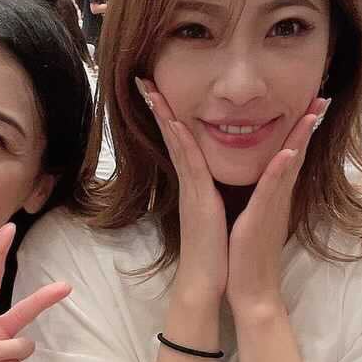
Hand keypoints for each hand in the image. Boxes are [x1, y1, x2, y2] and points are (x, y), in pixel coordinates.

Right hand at [142, 77, 227, 303]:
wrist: (208, 281)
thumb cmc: (216, 251)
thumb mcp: (215, 214)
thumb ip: (211, 195)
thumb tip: (212, 184)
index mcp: (197, 184)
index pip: (182, 142)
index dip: (171, 116)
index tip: (160, 92)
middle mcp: (190, 183)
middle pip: (173, 135)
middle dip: (159, 106)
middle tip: (145, 79)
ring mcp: (191, 190)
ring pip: (178, 144)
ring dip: (165, 115)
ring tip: (152, 89)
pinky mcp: (198, 200)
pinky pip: (190, 164)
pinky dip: (182, 142)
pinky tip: (176, 122)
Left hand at [226, 97, 327, 315]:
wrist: (251, 289)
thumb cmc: (248, 255)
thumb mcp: (256, 218)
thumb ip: (263, 198)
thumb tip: (265, 182)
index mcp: (274, 194)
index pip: (289, 154)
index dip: (299, 129)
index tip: (309, 104)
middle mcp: (279, 196)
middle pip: (297, 152)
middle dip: (308, 124)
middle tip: (321, 96)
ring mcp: (274, 205)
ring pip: (289, 164)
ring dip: (300, 136)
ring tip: (312, 110)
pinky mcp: (263, 217)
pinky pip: (273, 189)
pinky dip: (281, 169)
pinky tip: (289, 151)